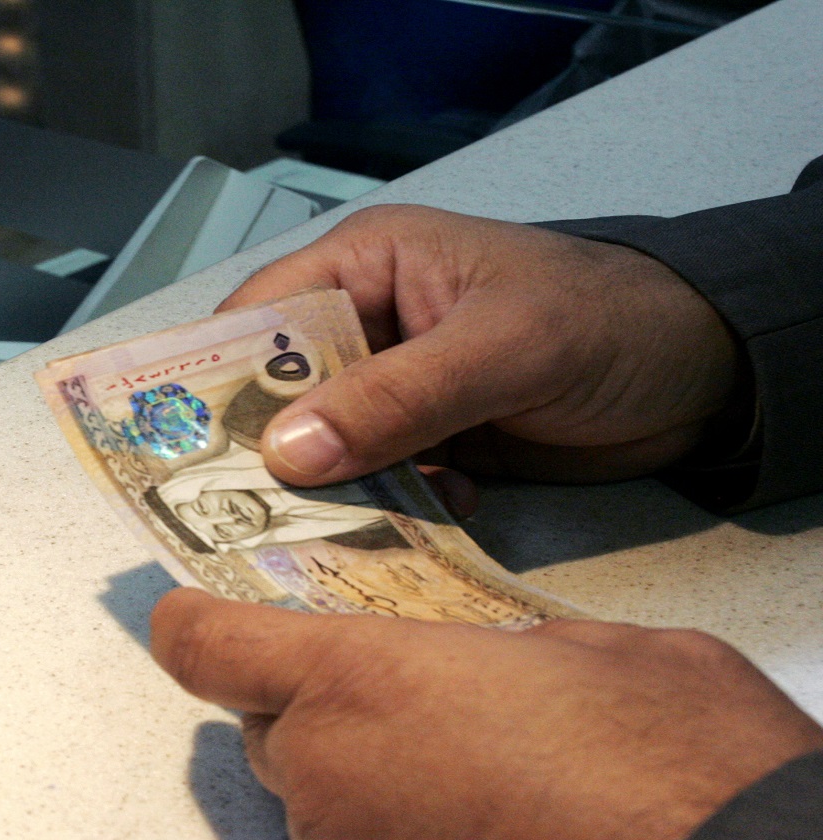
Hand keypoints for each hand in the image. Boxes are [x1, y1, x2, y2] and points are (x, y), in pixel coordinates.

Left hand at [149, 588, 822, 839]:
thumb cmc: (680, 784)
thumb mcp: (610, 655)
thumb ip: (511, 648)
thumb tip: (504, 667)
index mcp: (360, 683)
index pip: (208, 646)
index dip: (195, 623)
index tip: (193, 613)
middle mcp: (329, 783)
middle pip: (271, 731)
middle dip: (320, 708)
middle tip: (412, 698)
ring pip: (322, 809)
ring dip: (374, 786)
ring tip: (490, 785)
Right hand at [220, 205, 740, 486]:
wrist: (708, 370)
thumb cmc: (611, 320)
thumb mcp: (503, 349)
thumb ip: (399, 397)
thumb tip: (289, 450)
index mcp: (366, 266)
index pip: (255, 320)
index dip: (209, 381)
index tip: (177, 449)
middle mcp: (367, 326)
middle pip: (278, 396)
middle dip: (270, 453)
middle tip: (248, 513)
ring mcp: (398, 390)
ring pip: (325, 450)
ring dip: (336, 493)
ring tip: (343, 528)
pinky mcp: (431, 442)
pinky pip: (378, 484)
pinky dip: (394, 509)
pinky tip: (435, 514)